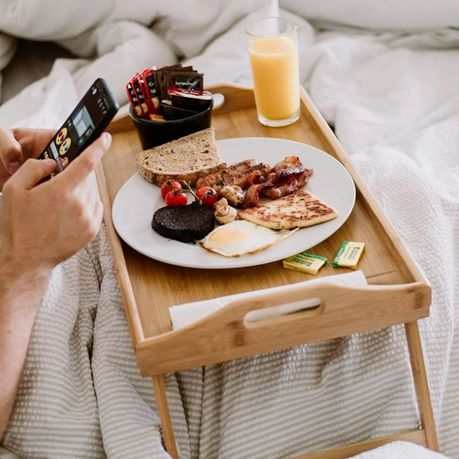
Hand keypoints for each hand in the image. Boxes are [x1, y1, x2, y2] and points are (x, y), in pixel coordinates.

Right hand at [0, 132, 111, 278]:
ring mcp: (89, 219)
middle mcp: (80, 205)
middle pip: (87, 177)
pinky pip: (94, 206)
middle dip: (76, 174)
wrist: (26, 259)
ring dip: (80, 189)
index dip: (98, 147)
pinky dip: (84, 203)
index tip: (106, 138)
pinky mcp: (93, 230)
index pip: (87, 162)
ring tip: (58, 202)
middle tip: (57, 184)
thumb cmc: (18, 226)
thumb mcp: (14, 189)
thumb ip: (34, 167)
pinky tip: (67, 211)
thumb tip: (52, 163)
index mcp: (62, 192)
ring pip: (92, 191)